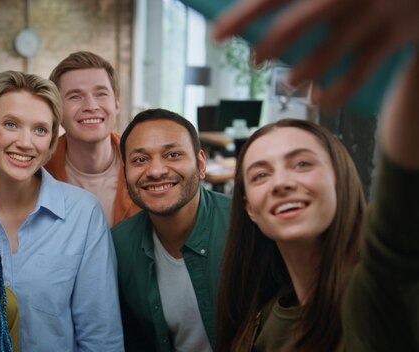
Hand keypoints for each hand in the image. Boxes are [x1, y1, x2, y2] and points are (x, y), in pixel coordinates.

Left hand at [214, 0, 418, 104]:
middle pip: (297, 23)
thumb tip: (248, 7)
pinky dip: (338, 92)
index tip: (217, 35)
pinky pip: (362, 72)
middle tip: (255, 61)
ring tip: (290, 81)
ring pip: (329, 53)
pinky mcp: (398, 36)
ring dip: (303, 72)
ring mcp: (376, 14)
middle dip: (270, 46)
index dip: (242, 16)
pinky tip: (320, 99)